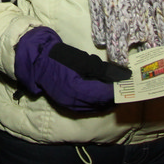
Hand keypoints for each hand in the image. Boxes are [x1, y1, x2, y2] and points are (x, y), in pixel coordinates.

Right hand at [14, 27, 130, 111]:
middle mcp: (73, 101)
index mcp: (76, 88)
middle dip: (113, 95)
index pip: (102, 93)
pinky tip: (102, 94)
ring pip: (95, 106)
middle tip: (125, 85)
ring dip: (106, 99)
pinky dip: (97, 102)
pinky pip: (87, 107)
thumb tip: (119, 74)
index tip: (127, 82)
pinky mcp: (67, 103)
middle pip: (100, 103)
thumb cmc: (58, 56)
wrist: (36, 61)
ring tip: (116, 89)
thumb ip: (100, 70)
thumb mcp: (81, 60)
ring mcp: (69, 104)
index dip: (116, 88)